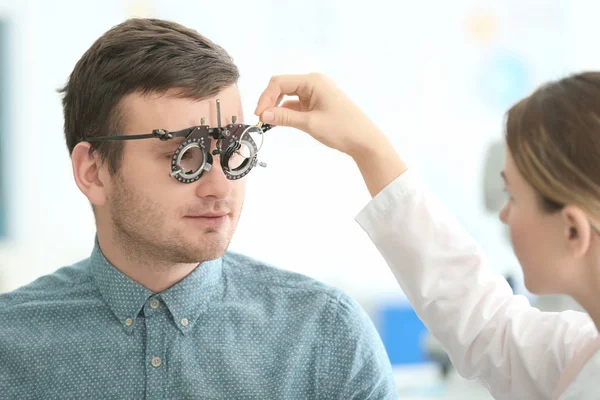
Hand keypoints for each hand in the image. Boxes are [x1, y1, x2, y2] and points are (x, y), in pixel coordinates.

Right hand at [254, 73, 407, 197]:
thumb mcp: (310, 123)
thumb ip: (285, 118)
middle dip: (269, 101)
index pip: (279, 82)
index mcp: (313, 81)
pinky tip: (280, 122)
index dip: (266, 97)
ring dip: (277, 107)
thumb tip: (263, 115)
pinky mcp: (317, 104)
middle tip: (261, 119)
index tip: (258, 115)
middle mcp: (313, 83)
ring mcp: (315, 93)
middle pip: (282, 87)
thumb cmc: (342, 129)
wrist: (364, 140)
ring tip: (268, 122)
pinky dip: (286, 112)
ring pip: (288, 96)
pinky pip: (296, 105)